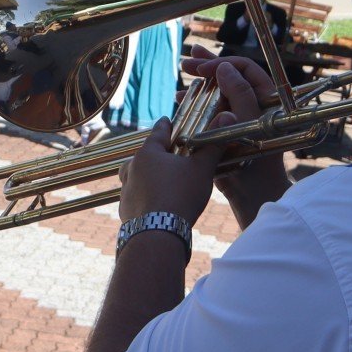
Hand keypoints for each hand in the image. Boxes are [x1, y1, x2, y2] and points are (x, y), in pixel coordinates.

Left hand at [118, 57, 270, 222]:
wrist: (157, 233)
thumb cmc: (180, 195)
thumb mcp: (201, 168)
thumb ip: (212, 144)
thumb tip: (227, 118)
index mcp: (148, 153)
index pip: (158, 132)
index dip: (165, 126)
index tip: (167, 121)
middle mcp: (132, 168)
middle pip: (144, 155)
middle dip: (156, 154)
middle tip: (169, 156)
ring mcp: (126, 189)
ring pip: (135, 176)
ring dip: (146, 176)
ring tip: (161, 181)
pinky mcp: (125, 209)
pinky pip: (135, 197)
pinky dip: (145, 197)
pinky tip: (156, 204)